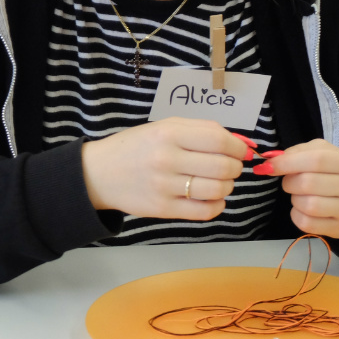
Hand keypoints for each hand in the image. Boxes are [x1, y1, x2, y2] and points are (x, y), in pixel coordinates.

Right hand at [81, 118, 248, 219]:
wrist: (98, 173)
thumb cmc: (135, 147)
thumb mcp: (162, 127)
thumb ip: (200, 130)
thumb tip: (240, 143)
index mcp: (167, 134)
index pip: (218, 140)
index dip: (237, 147)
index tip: (240, 151)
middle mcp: (166, 159)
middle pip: (222, 167)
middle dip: (234, 168)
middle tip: (229, 167)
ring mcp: (164, 186)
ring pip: (217, 190)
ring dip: (227, 186)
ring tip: (217, 181)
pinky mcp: (163, 209)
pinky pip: (205, 211)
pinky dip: (216, 205)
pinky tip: (209, 197)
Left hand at [261, 139, 338, 238]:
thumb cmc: (338, 170)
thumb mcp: (326, 152)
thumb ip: (300, 151)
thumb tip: (273, 159)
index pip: (316, 160)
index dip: (286, 162)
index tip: (268, 166)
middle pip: (308, 183)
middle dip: (289, 181)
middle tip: (290, 181)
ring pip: (308, 205)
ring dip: (295, 199)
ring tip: (301, 195)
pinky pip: (307, 224)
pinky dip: (297, 215)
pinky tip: (303, 209)